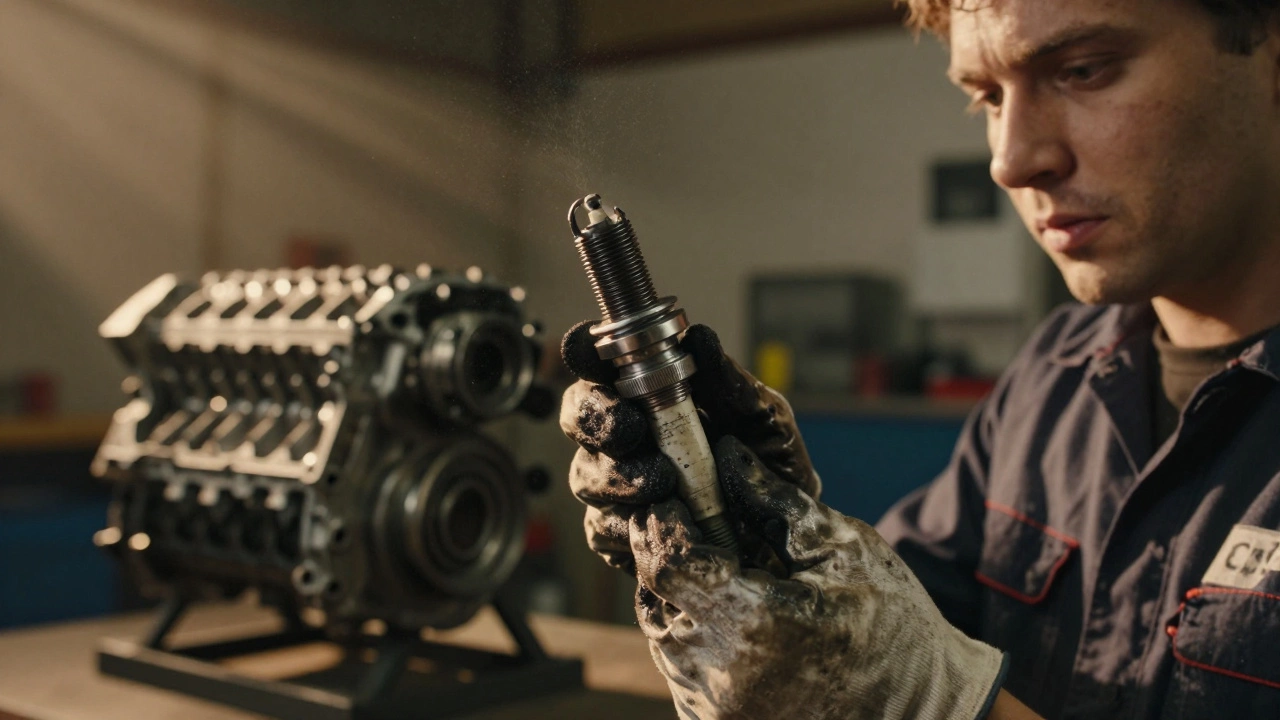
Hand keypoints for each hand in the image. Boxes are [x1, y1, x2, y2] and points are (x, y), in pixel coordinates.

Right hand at [559, 321, 820, 572]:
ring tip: (665, 483)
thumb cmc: (772, 467)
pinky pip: (603, 530)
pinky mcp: (620, 537)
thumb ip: (730, 382)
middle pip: (578, 417)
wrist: (790, 536)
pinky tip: (663, 521)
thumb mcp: (764, 420)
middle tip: (632, 430)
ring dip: (619, 476)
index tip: (594, 359)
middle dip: (598, 420)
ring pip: (585, 475)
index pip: (601, 367)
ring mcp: (616, 489)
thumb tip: (699, 337)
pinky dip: (628, 524)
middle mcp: (624, 439)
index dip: (585, 355)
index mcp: (650, 398)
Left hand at [630, 436, 1006, 719]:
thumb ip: (775, 503)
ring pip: (663, 638)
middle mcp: (723, 674)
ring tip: (726, 581)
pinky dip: (694, 642)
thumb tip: (728, 455)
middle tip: (701, 536)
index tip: (673, 502)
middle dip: (671, 561)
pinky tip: (732, 624)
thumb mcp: (843, 548)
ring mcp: (718, 711)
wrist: (923, 714)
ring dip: (680, 602)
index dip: (663, 526)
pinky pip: (681, 674)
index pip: (668, 562)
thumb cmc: (895, 627)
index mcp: (755, 621)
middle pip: (656, 598)